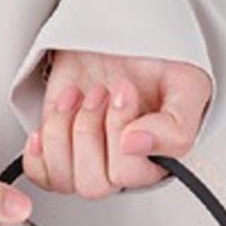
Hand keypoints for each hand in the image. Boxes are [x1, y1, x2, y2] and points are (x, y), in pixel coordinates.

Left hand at [23, 51, 211, 197]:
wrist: (119, 40)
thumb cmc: (154, 63)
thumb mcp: (186, 85)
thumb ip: (175, 127)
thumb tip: (137, 146)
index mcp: (155, 163)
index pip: (128, 174)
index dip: (119, 132)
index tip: (123, 92)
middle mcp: (121, 170)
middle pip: (93, 185)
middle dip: (88, 130)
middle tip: (98, 94)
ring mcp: (88, 165)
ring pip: (65, 180)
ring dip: (64, 131)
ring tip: (78, 97)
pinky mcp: (59, 156)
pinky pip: (41, 175)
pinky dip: (40, 149)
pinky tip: (57, 117)